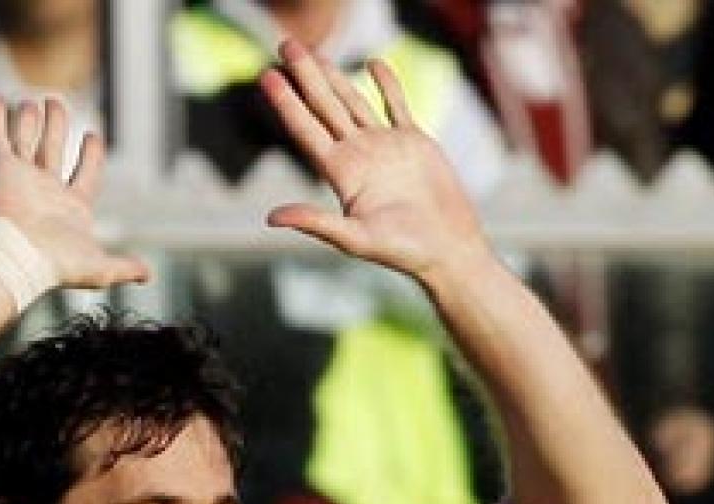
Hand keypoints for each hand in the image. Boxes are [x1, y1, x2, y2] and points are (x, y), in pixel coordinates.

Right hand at [0, 97, 147, 287]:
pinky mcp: (0, 170)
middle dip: (56, 126)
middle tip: (57, 103)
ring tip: (33, 101)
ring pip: (27, 140)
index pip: (85, 174)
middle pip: (52, 150)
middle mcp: (45, 190)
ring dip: (29, 120)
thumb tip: (148, 276)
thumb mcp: (100, 268)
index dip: (91, 156)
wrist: (19, 260)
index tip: (93, 135)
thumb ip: (123, 267)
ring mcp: (21, 179)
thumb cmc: (57, 265)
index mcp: (70, 207)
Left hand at [259, 41, 491, 281]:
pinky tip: (373, 63)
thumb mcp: (355, 238)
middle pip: (323, 106)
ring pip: (353, 102)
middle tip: (286, 43)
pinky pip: (396, 105)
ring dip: (334, 77)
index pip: (305, 129)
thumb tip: (271, 218)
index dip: (285, 102)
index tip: (267, 76)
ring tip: (314, 53)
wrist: (447, 249)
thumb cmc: (402, 251)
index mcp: (340, 173)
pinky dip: (386, 84)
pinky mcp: (414, 143)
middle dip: (304, 75)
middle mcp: (357, 155)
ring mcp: (384, 147)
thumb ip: (315, 223)